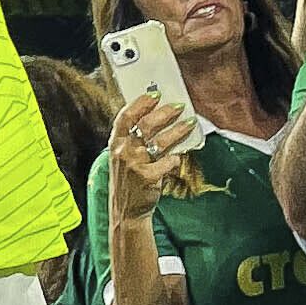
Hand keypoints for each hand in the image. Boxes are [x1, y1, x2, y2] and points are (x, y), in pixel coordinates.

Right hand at [106, 90, 194, 214]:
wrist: (126, 210)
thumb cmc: (128, 180)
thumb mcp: (122, 157)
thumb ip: (133, 139)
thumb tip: (156, 117)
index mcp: (115, 143)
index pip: (126, 116)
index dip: (141, 103)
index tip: (156, 94)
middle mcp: (123, 151)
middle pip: (146, 125)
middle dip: (165, 113)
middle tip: (179, 107)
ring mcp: (135, 165)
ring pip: (161, 141)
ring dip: (178, 130)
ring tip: (190, 124)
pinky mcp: (148, 177)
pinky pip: (168, 161)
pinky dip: (176, 158)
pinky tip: (179, 156)